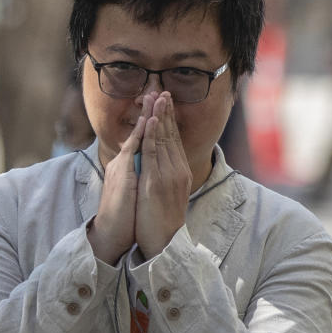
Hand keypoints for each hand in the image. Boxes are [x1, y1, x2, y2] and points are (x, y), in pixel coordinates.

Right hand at [87, 94, 154, 264]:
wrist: (111, 233)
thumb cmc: (124, 215)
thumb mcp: (134, 190)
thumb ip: (139, 176)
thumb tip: (147, 168)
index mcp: (128, 166)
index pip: (143, 140)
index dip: (152, 123)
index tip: (161, 105)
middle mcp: (123, 163)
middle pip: (140, 133)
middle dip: (150, 112)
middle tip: (158, 90)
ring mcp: (121, 167)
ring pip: (137, 136)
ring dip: (146, 116)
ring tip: (154, 97)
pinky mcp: (122, 174)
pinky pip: (133, 150)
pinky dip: (141, 135)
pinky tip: (147, 122)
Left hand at [135, 92, 192, 257]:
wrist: (163, 242)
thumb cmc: (161, 221)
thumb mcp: (166, 195)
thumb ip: (165, 177)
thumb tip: (162, 167)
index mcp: (179, 172)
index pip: (173, 140)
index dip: (169, 120)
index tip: (165, 102)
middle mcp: (177, 170)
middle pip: (171, 135)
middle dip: (166, 111)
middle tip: (162, 89)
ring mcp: (168, 175)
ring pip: (164, 139)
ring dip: (160, 116)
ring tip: (158, 96)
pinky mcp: (157, 181)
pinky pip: (155, 152)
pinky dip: (154, 134)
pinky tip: (153, 119)